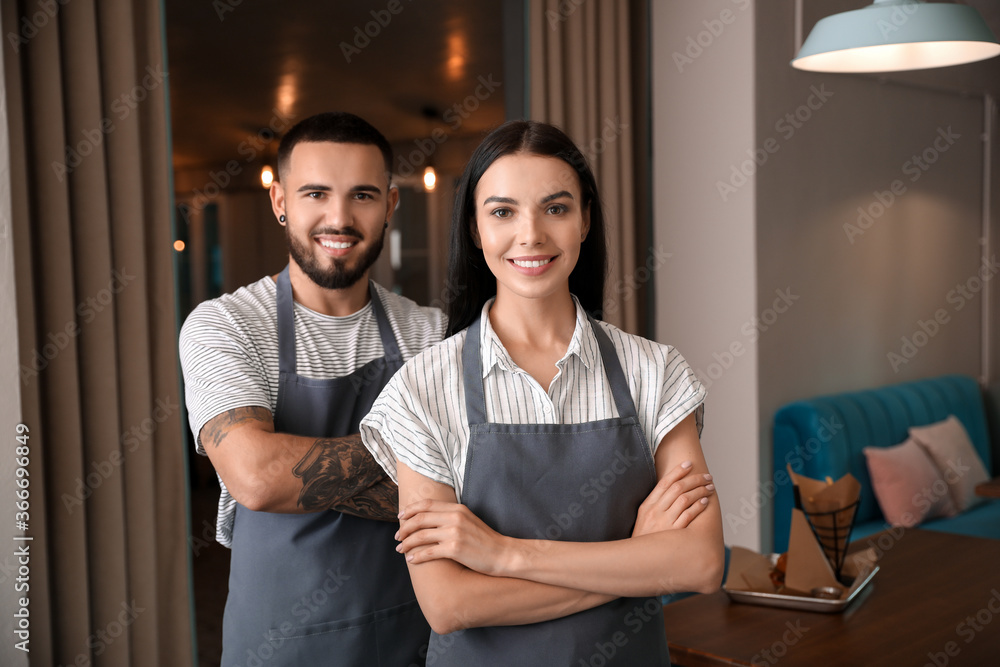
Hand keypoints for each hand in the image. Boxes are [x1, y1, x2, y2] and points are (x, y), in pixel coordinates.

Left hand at [396, 499, 510, 574]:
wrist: (503, 554)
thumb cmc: (484, 540)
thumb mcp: (468, 520)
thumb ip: (450, 516)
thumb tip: (428, 519)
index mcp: (457, 509)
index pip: (426, 505)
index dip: (410, 510)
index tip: (400, 517)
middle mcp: (455, 518)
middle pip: (420, 519)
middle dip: (405, 528)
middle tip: (397, 536)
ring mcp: (455, 533)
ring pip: (421, 535)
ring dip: (407, 543)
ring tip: (400, 549)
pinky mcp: (455, 549)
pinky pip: (429, 552)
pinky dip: (417, 556)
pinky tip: (411, 560)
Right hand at [633, 461, 714, 536]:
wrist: (639, 561)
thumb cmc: (644, 539)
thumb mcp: (644, 518)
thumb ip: (655, 504)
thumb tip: (671, 490)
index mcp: (647, 505)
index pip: (664, 482)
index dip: (678, 471)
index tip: (689, 464)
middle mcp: (655, 511)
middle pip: (677, 488)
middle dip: (694, 479)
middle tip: (707, 476)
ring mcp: (664, 522)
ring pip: (685, 499)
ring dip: (699, 490)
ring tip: (709, 487)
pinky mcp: (674, 533)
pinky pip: (688, 515)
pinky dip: (698, 506)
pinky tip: (705, 501)